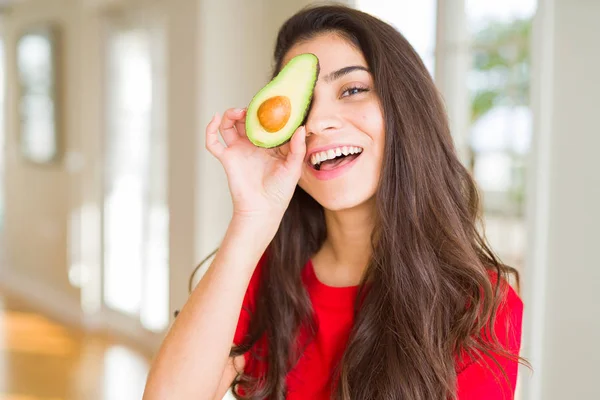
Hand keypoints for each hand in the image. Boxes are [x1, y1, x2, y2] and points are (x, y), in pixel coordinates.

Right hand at [205, 108, 306, 223]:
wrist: (263, 209)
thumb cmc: (279, 192)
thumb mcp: (293, 168)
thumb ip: (297, 148)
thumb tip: (300, 128)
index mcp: (269, 146)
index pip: (265, 123)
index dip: (266, 112)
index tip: (271, 103)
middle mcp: (252, 146)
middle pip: (245, 121)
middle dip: (247, 111)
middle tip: (253, 108)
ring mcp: (238, 151)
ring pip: (228, 126)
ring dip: (230, 115)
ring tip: (237, 112)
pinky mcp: (227, 158)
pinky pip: (213, 142)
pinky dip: (209, 130)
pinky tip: (215, 118)